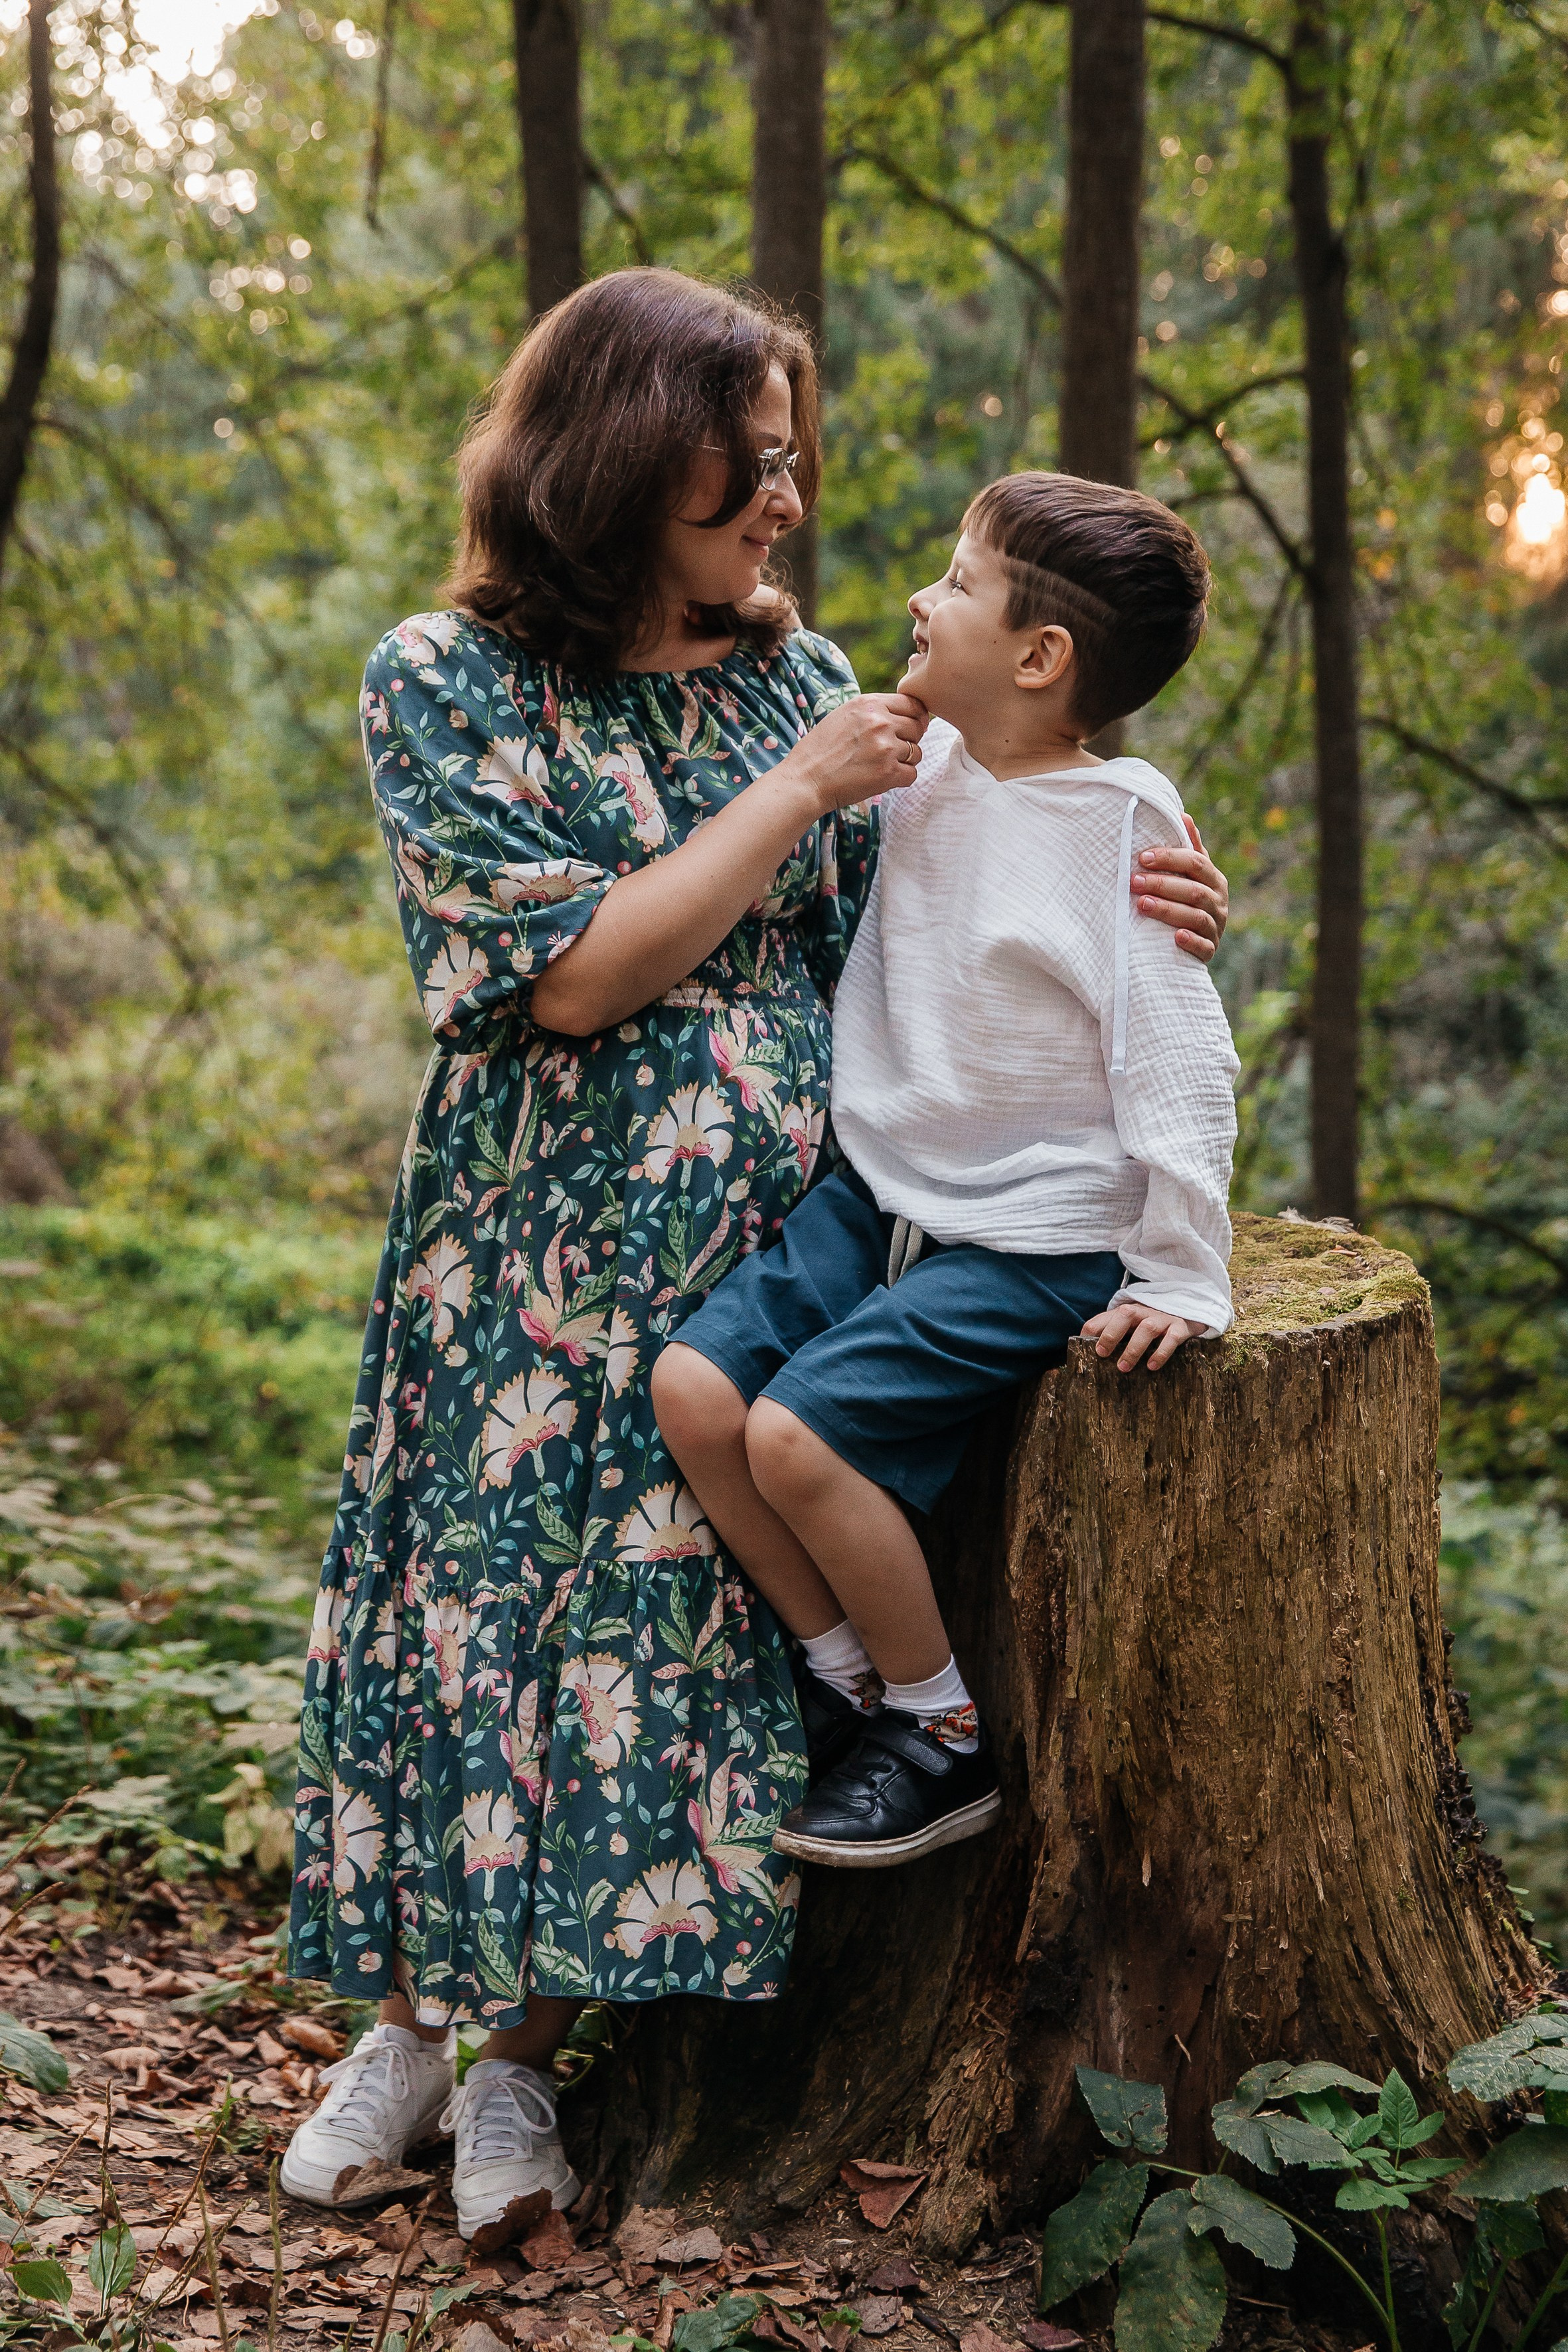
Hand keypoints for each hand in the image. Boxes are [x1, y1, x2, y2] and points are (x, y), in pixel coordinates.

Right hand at [785, 693, 928, 814]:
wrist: (805, 779)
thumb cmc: (821, 750)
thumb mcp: (844, 715)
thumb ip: (874, 711)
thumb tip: (909, 715)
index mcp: (870, 704)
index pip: (912, 704)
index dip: (915, 717)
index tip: (909, 727)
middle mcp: (881, 722)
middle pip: (918, 728)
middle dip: (909, 739)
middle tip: (889, 750)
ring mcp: (886, 748)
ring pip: (916, 752)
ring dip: (905, 760)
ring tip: (880, 764)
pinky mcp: (888, 773)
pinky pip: (912, 774)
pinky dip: (901, 778)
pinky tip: (882, 778)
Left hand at [1080, 1303, 1206, 1371]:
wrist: (1189, 1310)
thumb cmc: (1152, 1323)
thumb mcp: (1132, 1324)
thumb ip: (1111, 1331)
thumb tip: (1085, 1348)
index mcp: (1128, 1311)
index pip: (1106, 1315)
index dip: (1093, 1329)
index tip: (1084, 1346)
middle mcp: (1144, 1312)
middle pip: (1125, 1314)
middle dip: (1111, 1333)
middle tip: (1102, 1353)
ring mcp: (1163, 1319)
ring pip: (1147, 1328)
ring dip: (1133, 1348)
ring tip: (1123, 1367)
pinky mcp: (1180, 1328)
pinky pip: (1171, 1339)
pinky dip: (1161, 1353)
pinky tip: (1152, 1366)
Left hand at [1131, 813, 1228, 962]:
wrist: (1199, 939)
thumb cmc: (1188, 898)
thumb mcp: (1192, 874)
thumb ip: (1189, 848)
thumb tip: (1182, 814)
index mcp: (1214, 879)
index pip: (1195, 863)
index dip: (1170, 858)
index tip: (1142, 857)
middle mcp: (1219, 902)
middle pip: (1193, 890)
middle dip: (1162, 884)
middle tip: (1133, 881)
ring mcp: (1216, 927)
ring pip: (1195, 917)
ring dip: (1168, 910)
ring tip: (1141, 904)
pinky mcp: (1211, 950)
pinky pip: (1204, 947)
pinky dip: (1191, 941)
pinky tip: (1175, 937)